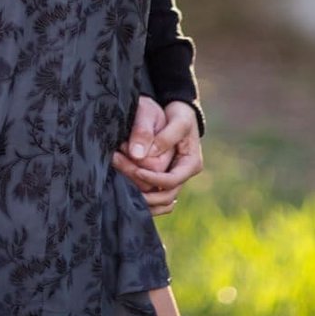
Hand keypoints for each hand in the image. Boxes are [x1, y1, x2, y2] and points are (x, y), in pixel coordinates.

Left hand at [112, 96, 202, 215]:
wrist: (180, 114)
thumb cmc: (180, 115)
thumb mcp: (177, 121)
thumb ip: (163, 137)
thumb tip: (141, 155)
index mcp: (191, 164)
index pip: (172, 181)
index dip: (153, 179)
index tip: (136, 170)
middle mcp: (183, 175)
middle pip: (165, 196)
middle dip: (145, 193)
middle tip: (123, 182)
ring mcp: (174, 179)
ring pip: (160, 202)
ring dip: (143, 200)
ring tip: (123, 191)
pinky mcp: (164, 178)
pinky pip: (155, 196)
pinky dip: (144, 198)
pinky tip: (128, 192)